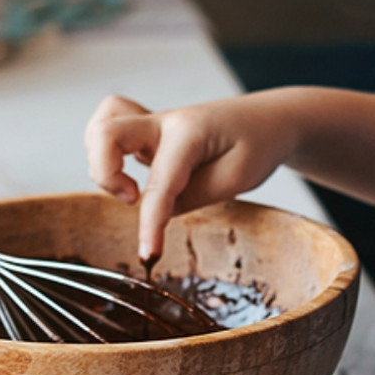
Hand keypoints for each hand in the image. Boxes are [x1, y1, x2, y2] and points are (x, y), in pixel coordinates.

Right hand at [84, 91, 297, 259]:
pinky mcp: (152, 134)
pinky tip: (131, 171)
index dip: (149, 224)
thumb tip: (157, 212)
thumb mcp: (237, 177)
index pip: (159, 183)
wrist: (272, 118)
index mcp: (190, 132)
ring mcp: (156, 124)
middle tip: (132, 199)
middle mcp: (165, 122)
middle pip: (105, 133)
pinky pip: (113, 130)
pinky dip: (108, 152)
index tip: (148, 255)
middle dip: (104, 174)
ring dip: (102, 161)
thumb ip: (193, 195)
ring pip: (102, 126)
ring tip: (131, 188)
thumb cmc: (259, 143)